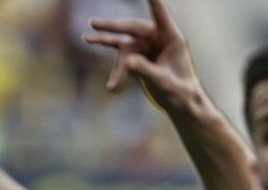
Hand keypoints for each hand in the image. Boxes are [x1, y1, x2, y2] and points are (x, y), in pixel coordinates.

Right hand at [83, 0, 201, 110]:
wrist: (180, 101)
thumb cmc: (180, 90)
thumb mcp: (164, 81)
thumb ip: (146, 70)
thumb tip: (127, 62)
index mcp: (172, 38)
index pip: (160, 13)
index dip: (153, 0)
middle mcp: (158, 37)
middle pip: (133, 27)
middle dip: (112, 26)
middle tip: (94, 24)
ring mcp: (146, 45)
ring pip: (123, 45)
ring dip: (105, 43)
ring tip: (87, 39)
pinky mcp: (138, 54)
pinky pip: (121, 55)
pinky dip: (113, 65)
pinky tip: (100, 63)